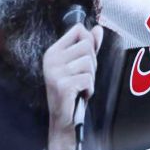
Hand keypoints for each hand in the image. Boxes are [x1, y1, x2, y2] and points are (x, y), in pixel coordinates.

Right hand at [43, 23, 103, 149]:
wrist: (64, 120)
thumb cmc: (72, 91)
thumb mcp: (80, 66)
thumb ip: (89, 46)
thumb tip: (98, 28)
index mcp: (53, 51)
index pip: (78, 30)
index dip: (89, 43)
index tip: (84, 58)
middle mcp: (51, 59)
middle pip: (87, 45)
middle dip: (92, 63)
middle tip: (82, 77)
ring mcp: (55, 72)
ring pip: (89, 63)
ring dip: (91, 78)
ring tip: (80, 86)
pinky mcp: (62, 85)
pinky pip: (88, 79)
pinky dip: (89, 89)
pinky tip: (80, 94)